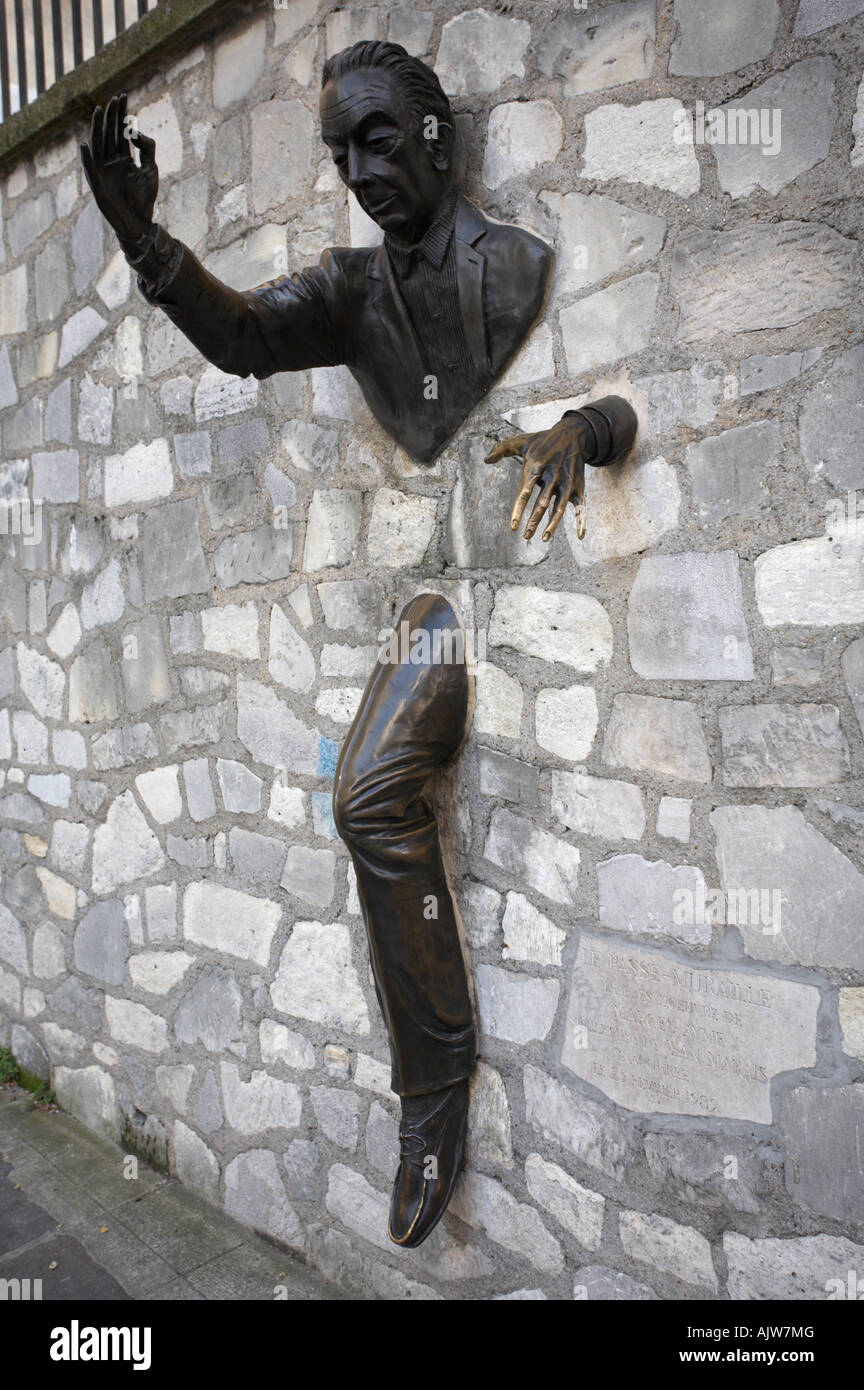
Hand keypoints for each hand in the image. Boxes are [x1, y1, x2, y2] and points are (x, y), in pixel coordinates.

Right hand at [80, 93, 158, 248]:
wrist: (139, 223)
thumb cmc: (145, 199)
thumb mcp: (151, 169)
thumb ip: (147, 147)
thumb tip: (133, 130)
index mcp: (123, 158)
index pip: (120, 131)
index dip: (121, 115)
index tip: (123, 97)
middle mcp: (111, 161)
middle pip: (108, 134)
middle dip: (110, 117)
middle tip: (113, 99)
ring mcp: (103, 172)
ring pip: (98, 146)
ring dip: (97, 129)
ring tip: (99, 112)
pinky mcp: (97, 185)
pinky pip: (90, 170)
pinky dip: (87, 159)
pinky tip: (85, 145)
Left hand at [484, 412, 595, 542]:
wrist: (573, 434)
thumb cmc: (542, 440)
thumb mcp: (522, 441)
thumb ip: (502, 449)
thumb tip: (486, 460)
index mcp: (536, 467)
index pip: (525, 492)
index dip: (519, 510)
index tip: (513, 526)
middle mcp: (552, 476)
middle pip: (542, 503)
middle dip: (534, 521)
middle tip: (526, 536)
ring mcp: (567, 483)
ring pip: (560, 507)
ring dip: (552, 524)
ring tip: (544, 538)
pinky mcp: (578, 487)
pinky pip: (581, 506)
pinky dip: (582, 520)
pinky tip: (580, 536)